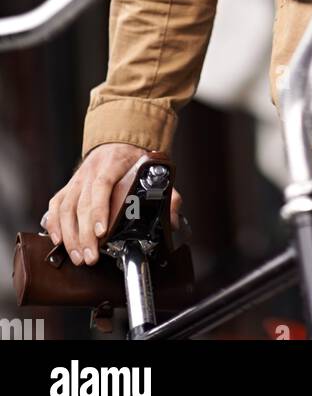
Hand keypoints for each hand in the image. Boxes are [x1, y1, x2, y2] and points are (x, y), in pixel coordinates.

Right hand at [41, 143, 185, 266]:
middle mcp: (92, 170)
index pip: (103, 186)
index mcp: (114, 162)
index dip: (100, 210)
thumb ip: (167, 193)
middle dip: (84, 234)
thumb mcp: (154, 168)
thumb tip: (173, 219)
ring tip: (78, 257)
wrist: (120, 138)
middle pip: (83, 203)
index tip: (101, 232)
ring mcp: (78, 178)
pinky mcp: (70, 185)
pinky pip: (56, 204)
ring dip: (70, 235)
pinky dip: (55, 223)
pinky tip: (58, 240)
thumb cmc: (137, 157)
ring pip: (66, 207)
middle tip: (90, 257)